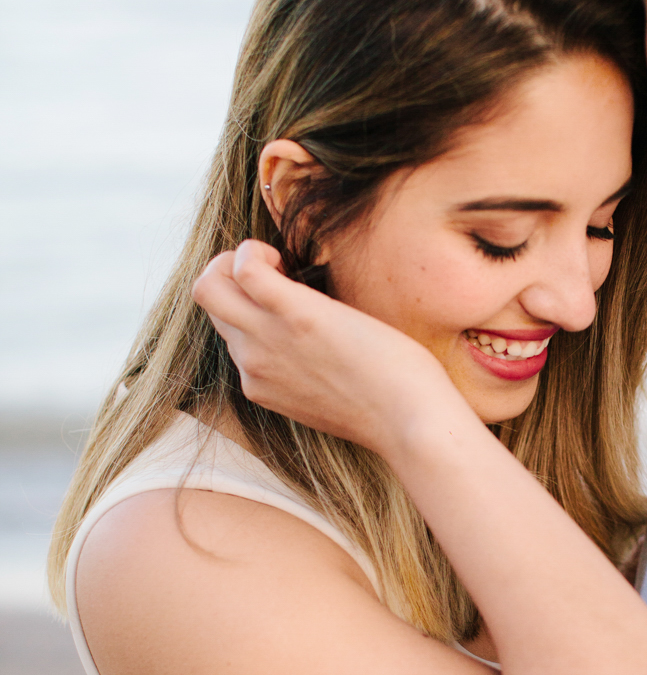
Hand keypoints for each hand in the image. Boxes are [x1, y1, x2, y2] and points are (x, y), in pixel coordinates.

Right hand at [192, 241, 461, 455]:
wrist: (411, 423)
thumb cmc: (390, 406)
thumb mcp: (332, 395)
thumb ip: (309, 372)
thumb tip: (322, 344)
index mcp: (260, 383)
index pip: (229, 331)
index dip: (251, 303)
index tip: (288, 297)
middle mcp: (253, 364)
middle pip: (209, 304)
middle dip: (230, 273)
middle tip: (277, 271)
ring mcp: (268, 341)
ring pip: (208, 287)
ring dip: (237, 260)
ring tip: (280, 264)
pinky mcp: (296, 315)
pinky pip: (244, 269)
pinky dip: (253, 250)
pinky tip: (284, 256)